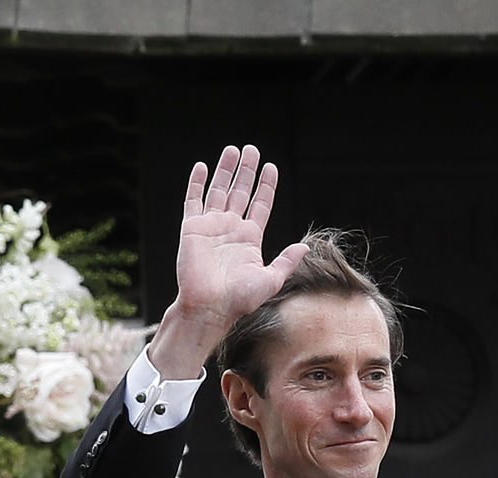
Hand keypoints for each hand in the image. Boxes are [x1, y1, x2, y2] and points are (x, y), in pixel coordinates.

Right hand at [152, 145, 303, 374]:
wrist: (211, 307)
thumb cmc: (240, 299)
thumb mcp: (271, 279)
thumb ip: (287, 261)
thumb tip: (305, 246)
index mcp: (250, 238)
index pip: (260, 204)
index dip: (266, 186)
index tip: (271, 167)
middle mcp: (231, 228)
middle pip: (241, 191)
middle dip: (247, 171)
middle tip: (252, 149)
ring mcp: (211, 226)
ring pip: (220, 190)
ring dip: (226, 170)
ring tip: (233, 150)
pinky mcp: (192, 228)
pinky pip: (193, 200)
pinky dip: (196, 183)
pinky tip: (202, 166)